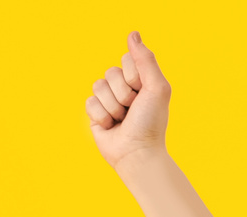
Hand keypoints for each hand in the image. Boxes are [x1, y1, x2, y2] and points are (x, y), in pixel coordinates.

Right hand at [87, 32, 169, 167]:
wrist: (137, 153)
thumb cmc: (150, 123)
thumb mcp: (157, 88)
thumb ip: (146, 60)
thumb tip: (133, 34)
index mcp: (140, 79)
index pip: (126, 59)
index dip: (133, 76)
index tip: (143, 93)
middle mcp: (124, 87)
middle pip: (110, 72)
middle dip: (123, 94)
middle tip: (132, 110)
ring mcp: (109, 99)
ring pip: (98, 86)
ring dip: (113, 107)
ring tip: (122, 120)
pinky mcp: (96, 113)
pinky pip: (89, 102)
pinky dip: (101, 116)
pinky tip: (111, 127)